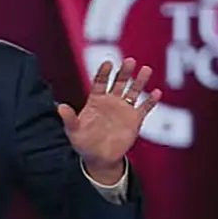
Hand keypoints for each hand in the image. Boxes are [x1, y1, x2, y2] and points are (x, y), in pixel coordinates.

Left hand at [56, 58, 161, 175]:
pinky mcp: (135, 120)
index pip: (100, 82)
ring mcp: (124, 109)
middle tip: (130, 61)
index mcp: (95, 101)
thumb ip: (69, 119)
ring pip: (133, 92)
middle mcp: (111, 101)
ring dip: (139, 82)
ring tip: (146, 69)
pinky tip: (156, 92)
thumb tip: (60, 107)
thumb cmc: (83, 143)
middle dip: (124, 72)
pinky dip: (150, 101)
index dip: (104, 72)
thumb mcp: (73, 131)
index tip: (108, 63)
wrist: (99, 157)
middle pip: (119, 83)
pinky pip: (144, 108)